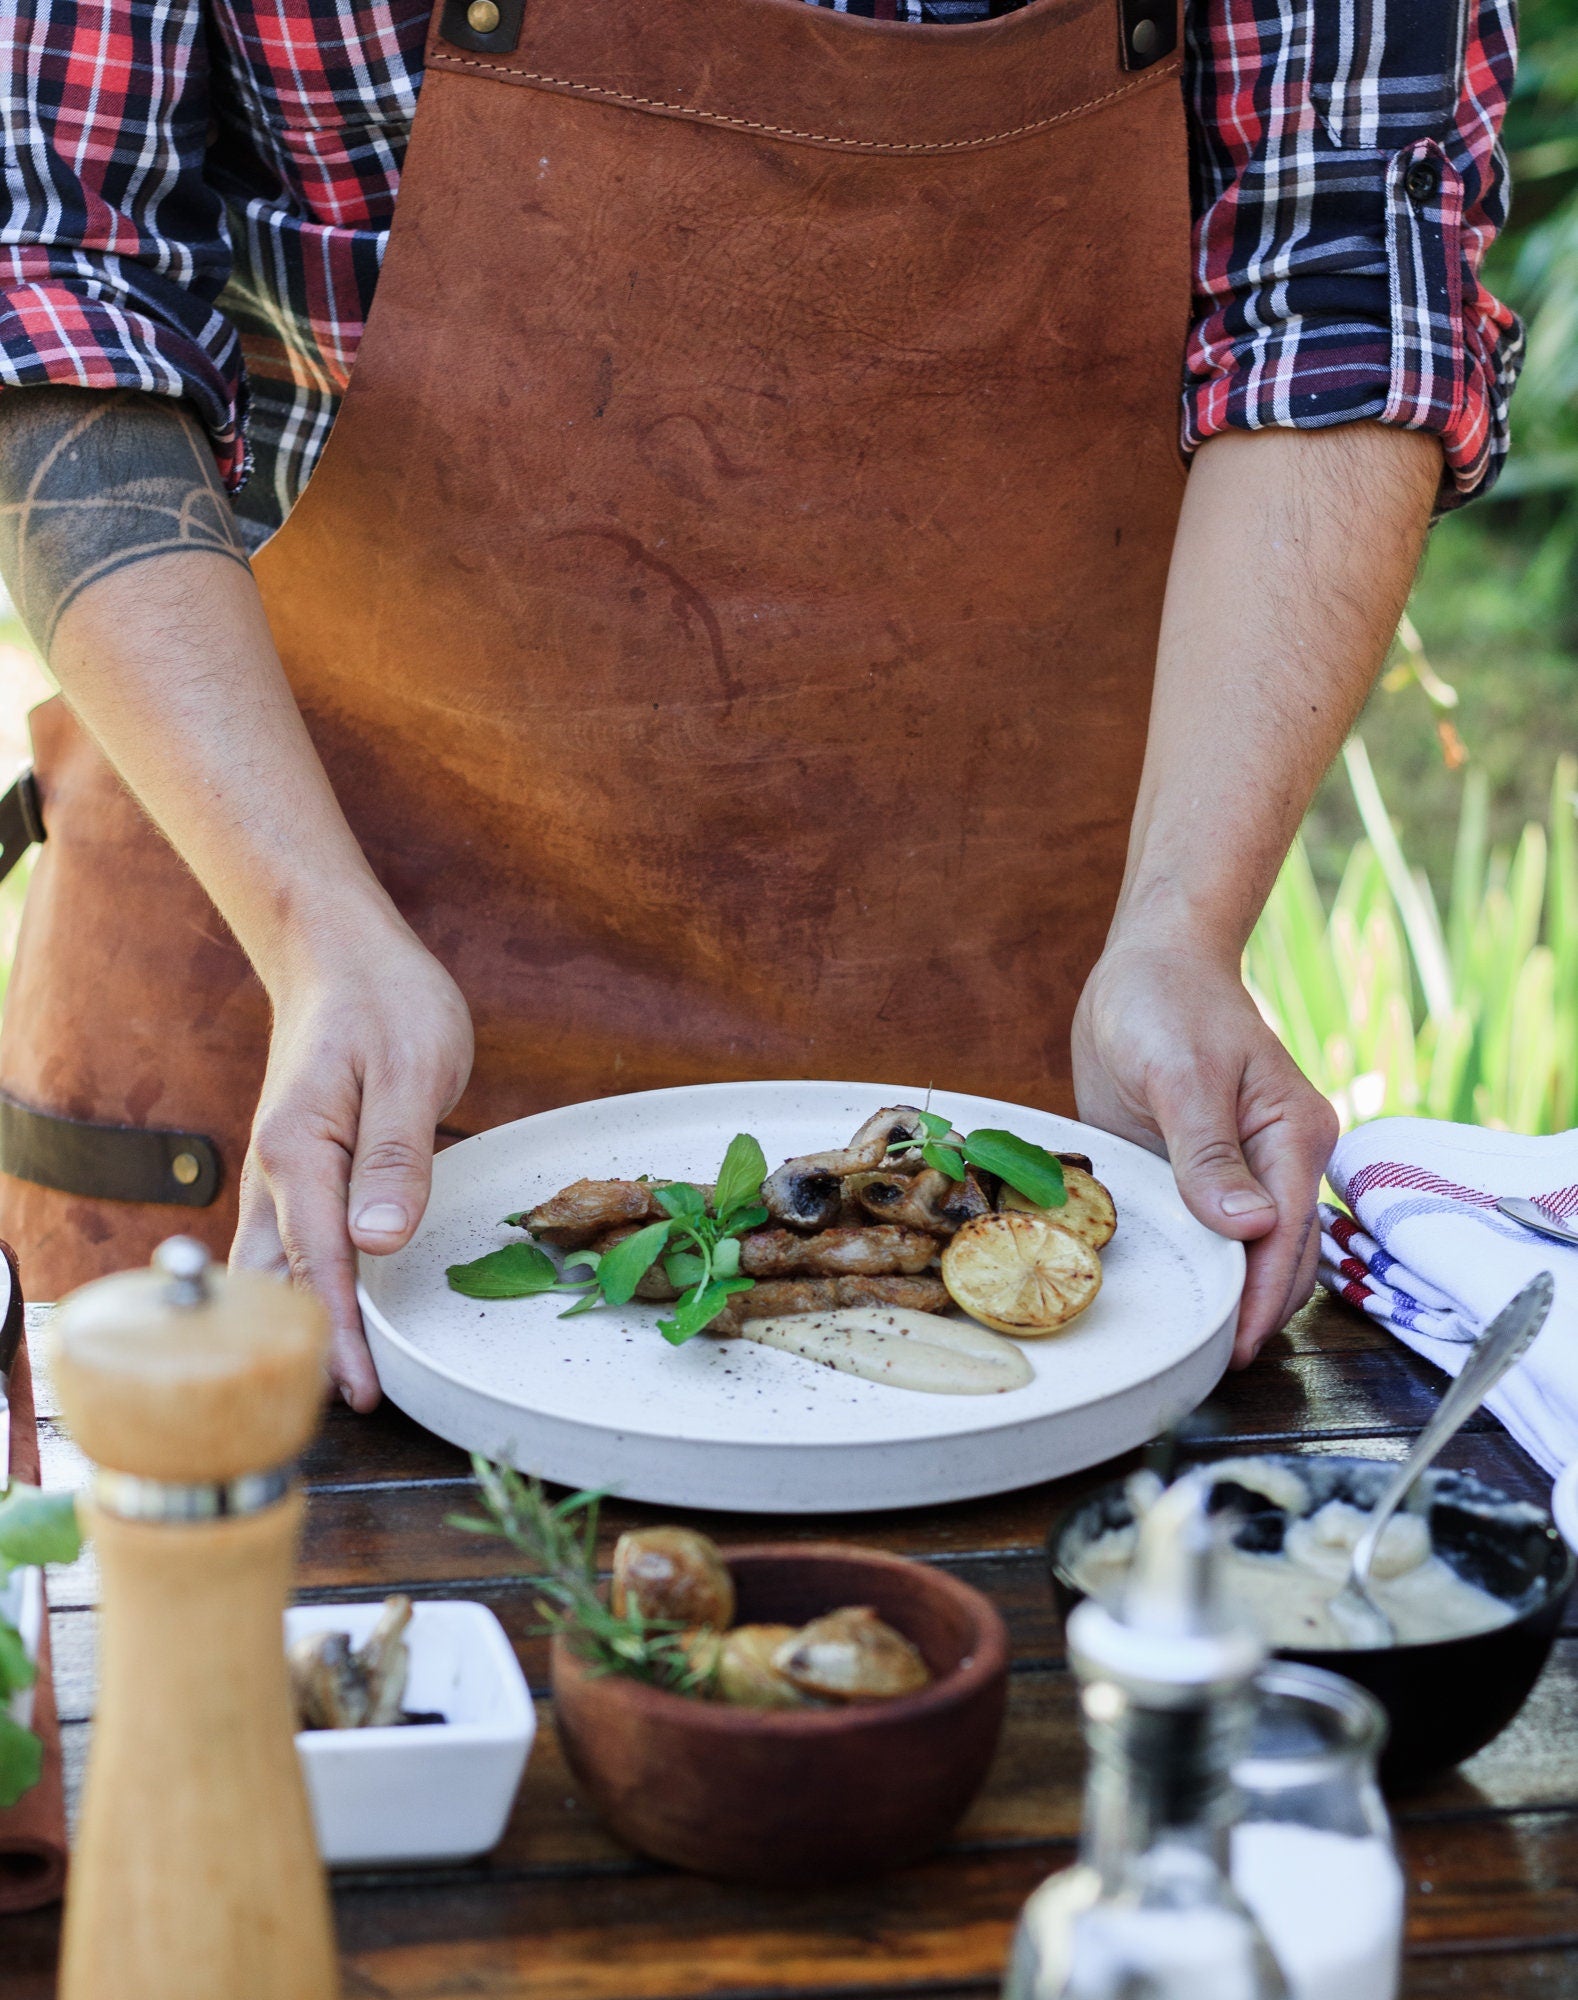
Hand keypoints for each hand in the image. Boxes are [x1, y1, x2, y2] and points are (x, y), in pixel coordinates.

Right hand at [231, 913, 474, 1408]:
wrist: (339, 956)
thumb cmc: (384, 1002)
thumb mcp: (411, 1068)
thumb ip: (398, 1156)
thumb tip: (379, 1242)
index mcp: (299, 1152)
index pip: (321, 1265)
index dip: (342, 1335)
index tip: (364, 1393)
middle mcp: (275, 1173)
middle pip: (283, 1286)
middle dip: (311, 1352)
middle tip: (353, 1413)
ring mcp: (279, 1176)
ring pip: (276, 1274)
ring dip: (300, 1329)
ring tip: (336, 1390)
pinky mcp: (296, 1173)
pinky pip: (289, 1248)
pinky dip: (302, 1294)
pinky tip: (325, 1326)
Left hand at [1072, 936, 1337, 1365]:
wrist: (1149, 962)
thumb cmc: (1169, 1001)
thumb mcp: (1181, 1074)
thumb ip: (1209, 1153)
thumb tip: (1249, 1230)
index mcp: (1294, 1136)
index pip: (1286, 1238)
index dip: (1258, 1299)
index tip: (1230, 1350)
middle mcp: (1278, 1161)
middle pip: (1280, 1260)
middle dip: (1249, 1315)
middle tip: (1200, 1371)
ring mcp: (1241, 1170)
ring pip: (1248, 1255)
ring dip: (1226, 1299)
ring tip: (1186, 1355)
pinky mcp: (1200, 1172)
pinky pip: (1206, 1232)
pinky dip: (1196, 1267)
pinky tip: (1170, 1300)